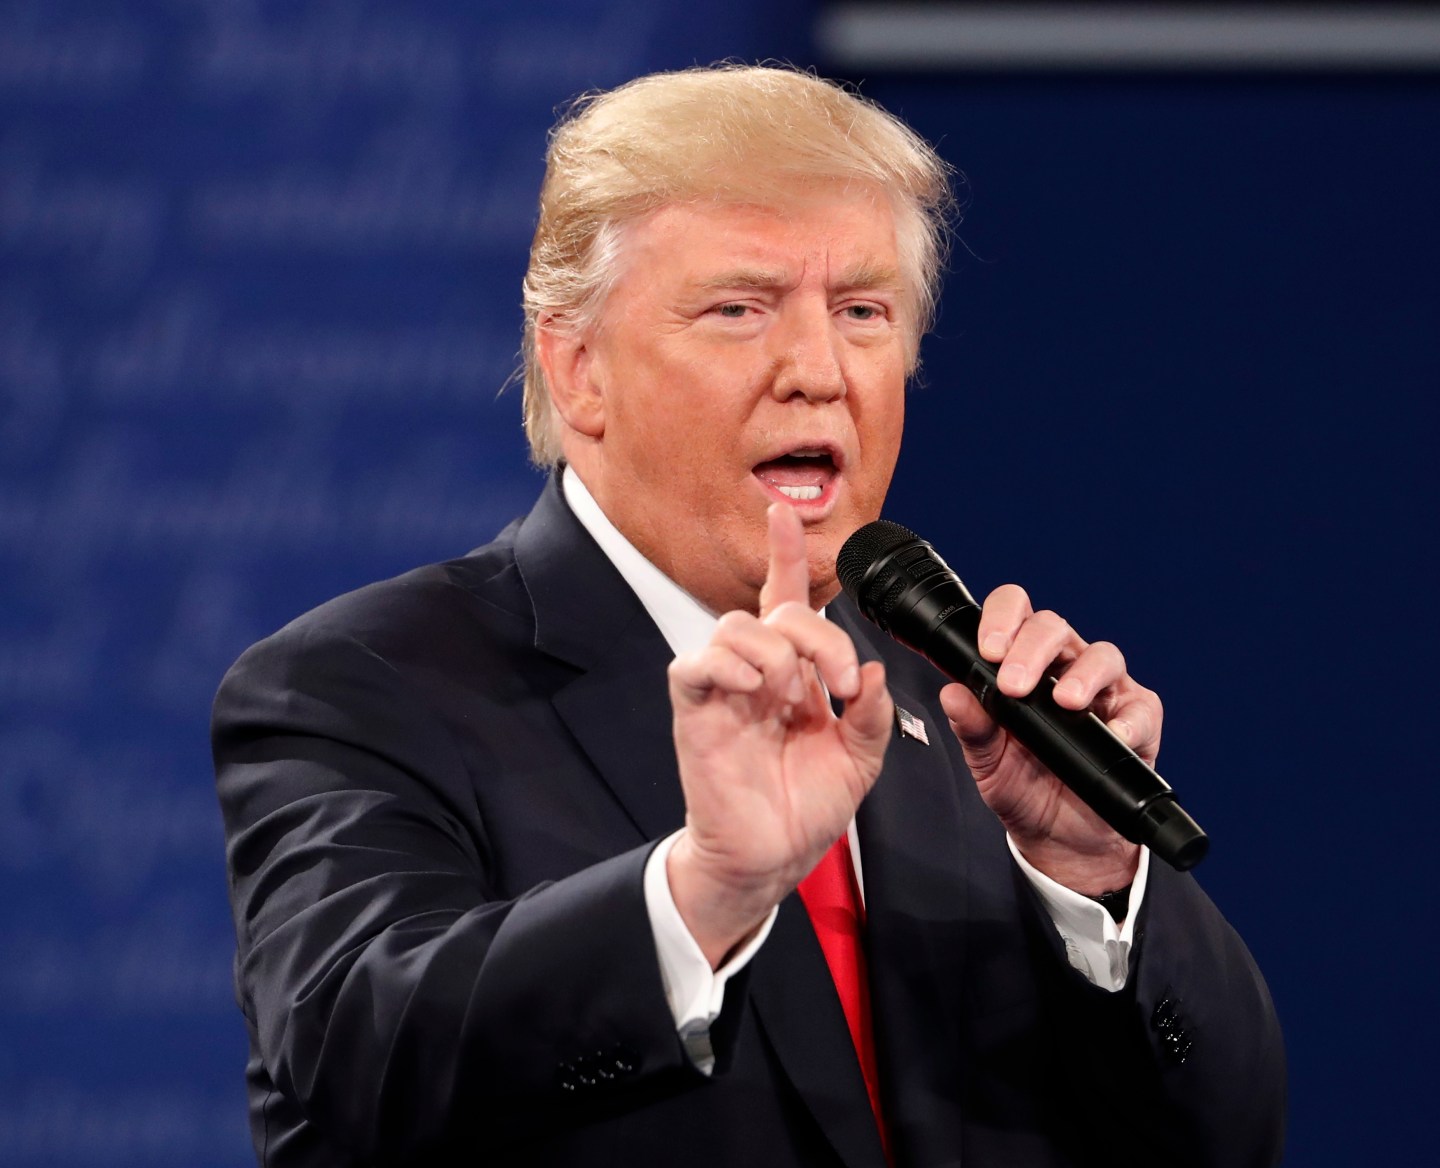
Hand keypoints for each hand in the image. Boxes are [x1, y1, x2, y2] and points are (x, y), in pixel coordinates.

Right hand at [666, 504, 892, 965]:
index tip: (784, 511)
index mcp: (796, 674)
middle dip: (816, 632)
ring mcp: (724, 689)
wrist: (772, 856)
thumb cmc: (806, 807)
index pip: (787, 600)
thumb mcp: (858, 760)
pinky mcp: (695, 711)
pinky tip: (754, 687)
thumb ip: (870, 714)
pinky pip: (696, 665)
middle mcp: (758, 672)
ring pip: (735, 627)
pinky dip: (727, 665)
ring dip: (774, 648)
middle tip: (839, 678)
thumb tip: (867, 668)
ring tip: (790, 689)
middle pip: (776, 611)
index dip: (786, 555)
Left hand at [938, 585, 1158, 893]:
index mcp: (1021, 660)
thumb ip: (971, 726)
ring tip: (1065, 702)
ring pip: (1102, 656)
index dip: (1001, 619)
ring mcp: (1104, 689)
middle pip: (1053, 627)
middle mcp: (1064, 664)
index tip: (986, 650)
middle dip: (1031, 649)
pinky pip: (1140, 709)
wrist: (1059, 838)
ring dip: (1082, 676)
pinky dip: (1127, 720)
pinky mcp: (1138, 719)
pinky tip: (1111, 734)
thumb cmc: (1022, 785)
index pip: (1013, 613)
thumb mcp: (986, 761)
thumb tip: (952, 693)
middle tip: (1013, 684)